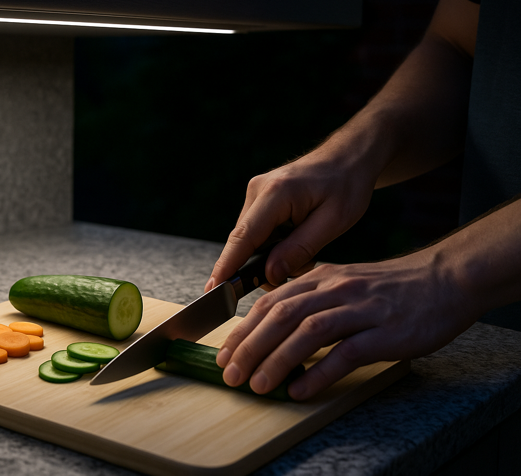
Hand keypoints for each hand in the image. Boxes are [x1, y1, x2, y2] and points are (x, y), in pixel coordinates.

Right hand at [204, 146, 376, 292]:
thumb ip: (299, 249)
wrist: (348, 157)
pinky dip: (273, 246)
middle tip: (292, 277)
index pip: (244, 237)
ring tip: (305, 256)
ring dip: (272, 256)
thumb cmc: (346, 186)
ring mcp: (256, 193)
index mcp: (276, 193)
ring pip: (252, 240)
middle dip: (261, 267)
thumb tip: (270, 275)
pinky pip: (258, 231)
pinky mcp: (259, 199)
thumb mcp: (333, 221)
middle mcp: (258, 190)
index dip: (226, 266)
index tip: (213, 290)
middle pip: (245, 242)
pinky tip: (297, 243)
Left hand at [216, 249, 480, 399]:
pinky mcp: (384, 331)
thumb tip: (273, 327)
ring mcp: (360, 309)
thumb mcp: (343, 282)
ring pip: (308, 331)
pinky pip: (346, 353)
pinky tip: (302, 391)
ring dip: (277, 360)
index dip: (243, 329)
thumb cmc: (390, 288)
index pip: (270, 302)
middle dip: (251, 347)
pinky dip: (319, 373)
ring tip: (259, 385)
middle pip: (281, 316)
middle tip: (231, 374)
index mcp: (320, 278)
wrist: (444, 280)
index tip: (224, 353)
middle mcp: (335, 289)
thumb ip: (310, 299)